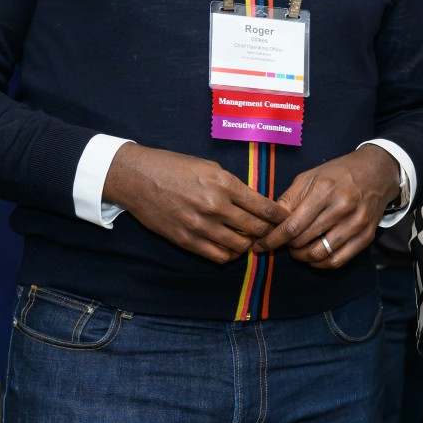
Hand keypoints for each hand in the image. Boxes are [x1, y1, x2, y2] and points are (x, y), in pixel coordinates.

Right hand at [103, 143, 285, 263]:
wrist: (138, 178)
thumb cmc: (173, 167)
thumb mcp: (209, 167)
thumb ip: (232, 185)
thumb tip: (253, 201)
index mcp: (224, 184)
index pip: (264, 206)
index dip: (279, 215)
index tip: (284, 217)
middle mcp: (215, 206)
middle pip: (256, 228)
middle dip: (268, 231)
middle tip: (270, 231)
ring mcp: (201, 226)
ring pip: (240, 246)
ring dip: (249, 244)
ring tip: (249, 238)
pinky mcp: (187, 240)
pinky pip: (218, 256)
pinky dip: (230, 254)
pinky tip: (231, 247)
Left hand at [252, 144, 398, 269]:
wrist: (376, 173)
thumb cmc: (338, 174)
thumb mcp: (309, 177)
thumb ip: (288, 200)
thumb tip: (269, 223)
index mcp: (324, 191)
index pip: (292, 226)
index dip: (273, 239)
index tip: (260, 245)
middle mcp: (341, 208)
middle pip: (303, 241)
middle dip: (286, 246)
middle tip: (281, 242)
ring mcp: (356, 224)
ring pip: (318, 254)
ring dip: (301, 256)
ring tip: (296, 249)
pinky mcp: (366, 237)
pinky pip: (337, 261)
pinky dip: (320, 264)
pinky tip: (313, 256)